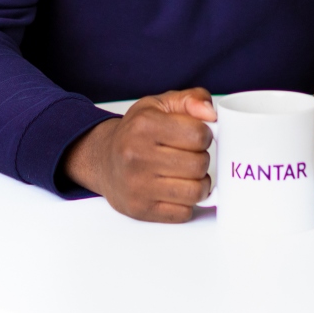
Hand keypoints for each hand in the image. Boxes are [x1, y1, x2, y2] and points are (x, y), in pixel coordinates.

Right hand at [62, 88, 216, 222]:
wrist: (103, 160)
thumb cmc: (136, 132)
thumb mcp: (159, 105)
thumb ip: (191, 99)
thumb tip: (210, 113)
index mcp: (144, 125)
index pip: (198, 134)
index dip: (204, 135)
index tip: (195, 136)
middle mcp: (137, 155)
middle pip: (199, 164)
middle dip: (202, 159)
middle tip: (190, 156)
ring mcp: (138, 186)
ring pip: (195, 191)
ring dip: (199, 183)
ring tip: (188, 174)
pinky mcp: (141, 209)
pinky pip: (183, 213)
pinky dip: (186, 203)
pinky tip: (176, 190)